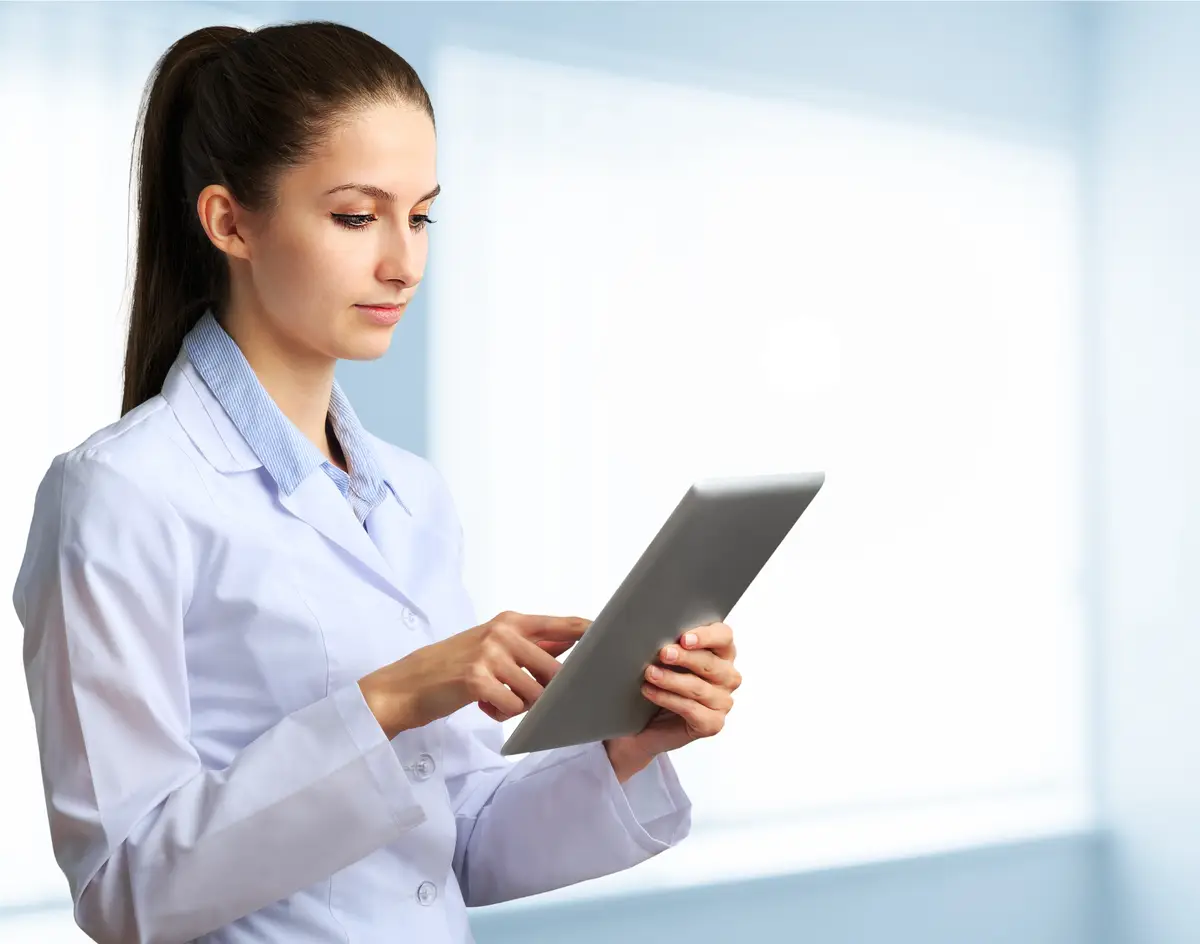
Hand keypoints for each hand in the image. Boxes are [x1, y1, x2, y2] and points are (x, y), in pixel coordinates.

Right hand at [358, 611, 590, 737]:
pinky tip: (483, 705)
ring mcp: (490, 654)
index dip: (592, 634)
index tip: (616, 642)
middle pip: (556, 669)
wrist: (406, 685)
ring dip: (520, 705)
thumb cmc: (453, 667)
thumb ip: (530, 647)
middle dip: (550, 692)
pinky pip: (513, 706)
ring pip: (536, 693)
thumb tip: (573, 647)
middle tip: (527, 696)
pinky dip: (502, 713)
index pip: (565, 624)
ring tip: (495, 699)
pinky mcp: (477, 679)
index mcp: (510, 621)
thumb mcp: (493, 647)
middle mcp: (503, 632)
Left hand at [604, 621, 739, 776]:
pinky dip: (668, 699)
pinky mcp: (712, 723)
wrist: (644, 723)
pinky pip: (691, 709)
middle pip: (711, 663)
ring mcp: (722, 702)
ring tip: (650, 673)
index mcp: (722, 652)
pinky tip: (650, 691)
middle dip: (685, 657)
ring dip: (671, 679)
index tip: (684, 638)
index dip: (706, 636)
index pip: (723, 636)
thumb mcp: (664, 658)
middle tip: (663, 653)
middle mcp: (727, 676)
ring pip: (698, 687)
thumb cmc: (659, 682)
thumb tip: (655, 628)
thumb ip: (670, 642)